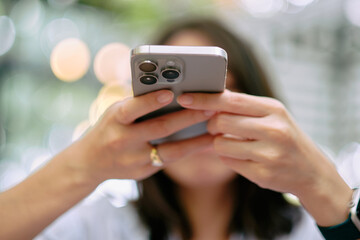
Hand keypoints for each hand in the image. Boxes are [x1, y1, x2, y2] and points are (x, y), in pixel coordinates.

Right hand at [72, 89, 214, 184]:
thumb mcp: (115, 112)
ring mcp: (133, 160)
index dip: (150, 101)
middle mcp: (123, 141)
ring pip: (170, 151)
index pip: (133, 109)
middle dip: (187, 118)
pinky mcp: (143, 172)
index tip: (171, 92)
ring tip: (216, 131)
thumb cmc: (109, 128)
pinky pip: (170, 160)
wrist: (90, 162)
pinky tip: (204, 143)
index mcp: (114, 120)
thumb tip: (173, 92)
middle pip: (159, 129)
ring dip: (196, 141)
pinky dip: (188, 151)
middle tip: (211, 108)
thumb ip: (138, 104)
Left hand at [177, 90, 351, 225]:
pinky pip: (228, 161)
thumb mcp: (272, 115)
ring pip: (220, 144)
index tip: (184, 97)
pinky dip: (229, 157)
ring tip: (236, 143)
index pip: (230, 100)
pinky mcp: (262, 174)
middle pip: (220, 121)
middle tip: (219, 126)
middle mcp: (273, 130)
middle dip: (213, 124)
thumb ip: (243, 107)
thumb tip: (208, 102)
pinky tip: (245, 157)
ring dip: (220, 143)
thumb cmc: (286, 137)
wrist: (311, 171)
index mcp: (273, 109)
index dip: (204, 99)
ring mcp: (268, 154)